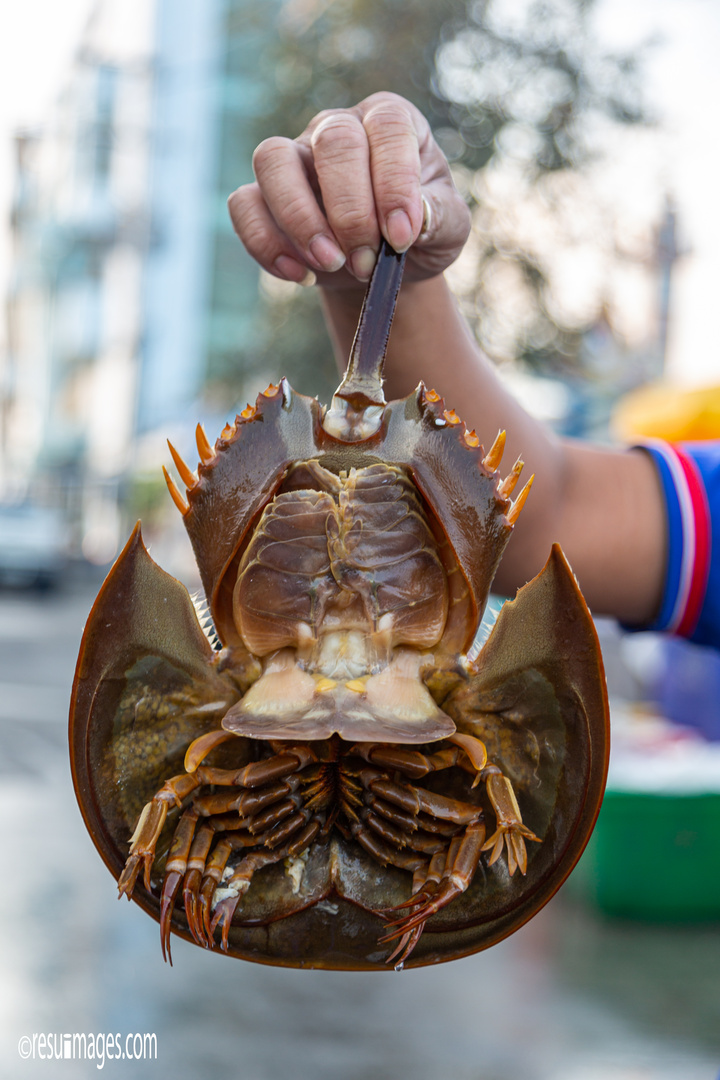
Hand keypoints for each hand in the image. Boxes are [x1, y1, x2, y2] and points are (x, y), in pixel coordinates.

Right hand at [228, 92, 470, 288]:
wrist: (385, 264)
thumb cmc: (419, 232)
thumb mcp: (449, 229)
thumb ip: (440, 218)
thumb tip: (414, 219)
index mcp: (390, 120)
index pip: (387, 126)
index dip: (393, 180)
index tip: (401, 236)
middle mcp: (337, 127)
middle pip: (332, 140)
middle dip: (350, 211)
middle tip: (366, 262)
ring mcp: (295, 157)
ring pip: (272, 158)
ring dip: (299, 217)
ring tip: (329, 264)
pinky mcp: (263, 195)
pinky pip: (243, 204)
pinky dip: (265, 242)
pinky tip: (300, 275)